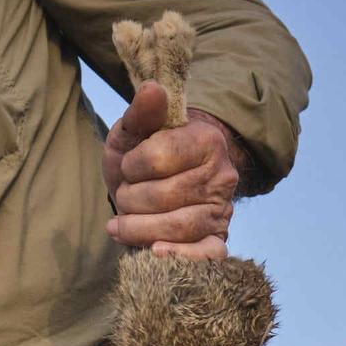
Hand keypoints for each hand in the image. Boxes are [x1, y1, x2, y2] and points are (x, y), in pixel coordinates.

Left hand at [103, 81, 246, 259]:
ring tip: (123, 223)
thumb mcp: (133, 133)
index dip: (132, 165)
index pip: (158, 158)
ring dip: (138, 228)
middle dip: (130, 199)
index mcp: (207, 140)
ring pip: (178, 227)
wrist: (155, 186)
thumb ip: (141, 113)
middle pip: (163, 196)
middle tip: (125, 195)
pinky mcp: (217, 240)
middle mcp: (222, 176)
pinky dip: (180, 256)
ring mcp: (222, 210)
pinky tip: (154, 252)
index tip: (129, 165)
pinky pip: (208, 255)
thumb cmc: (141, 157)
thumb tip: (153, 89)